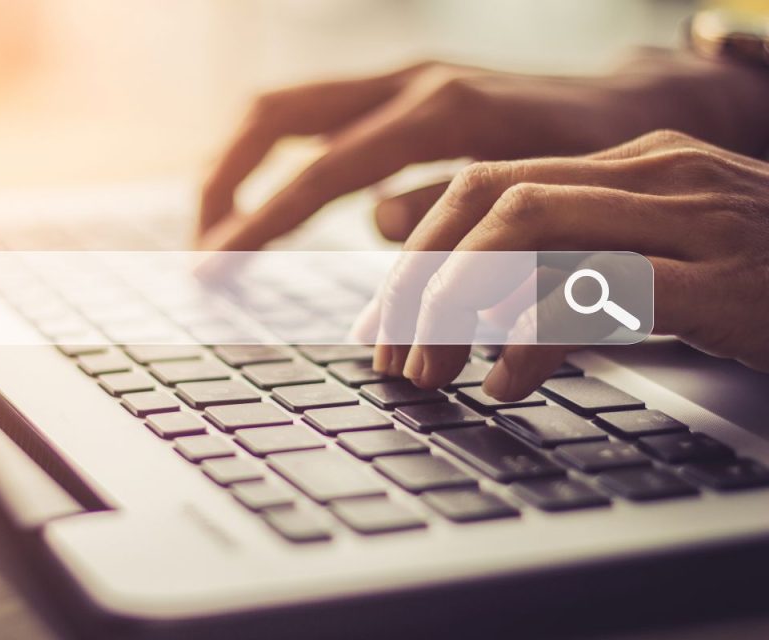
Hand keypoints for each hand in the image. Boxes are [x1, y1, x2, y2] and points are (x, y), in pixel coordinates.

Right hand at [197, 50, 768, 249]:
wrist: (639, 106)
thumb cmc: (600, 162)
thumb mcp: (541, 200)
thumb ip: (455, 213)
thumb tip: (378, 225)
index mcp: (441, 112)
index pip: (322, 170)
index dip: (261, 221)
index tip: (213, 265)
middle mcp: (409, 81)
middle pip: (278, 114)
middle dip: (224, 178)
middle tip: (199, 243)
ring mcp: (403, 79)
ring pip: (288, 107)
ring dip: (241, 165)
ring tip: (217, 227)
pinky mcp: (403, 91)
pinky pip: (318, 117)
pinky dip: (279, 160)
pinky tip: (271, 203)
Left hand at [363, 129, 768, 399]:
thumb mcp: (660, 262)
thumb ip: (575, 266)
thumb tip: (478, 307)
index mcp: (627, 164)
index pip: (483, 184)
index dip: (417, 252)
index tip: (384, 319)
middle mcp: (652, 174)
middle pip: (487, 201)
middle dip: (420, 281)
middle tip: (392, 354)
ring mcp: (692, 219)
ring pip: (529, 228)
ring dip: (458, 304)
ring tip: (432, 370)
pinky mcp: (725, 280)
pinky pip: (599, 291)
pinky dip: (533, 336)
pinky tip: (507, 383)